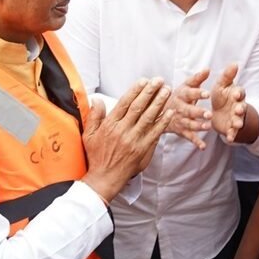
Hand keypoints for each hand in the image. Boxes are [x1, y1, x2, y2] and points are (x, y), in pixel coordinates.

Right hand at [81, 78, 172, 200]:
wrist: (105, 177)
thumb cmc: (96, 156)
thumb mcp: (88, 135)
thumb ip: (94, 116)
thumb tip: (96, 99)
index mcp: (109, 125)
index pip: (124, 103)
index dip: (135, 90)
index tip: (143, 81)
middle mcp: (122, 131)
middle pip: (138, 107)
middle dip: (150, 92)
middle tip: (159, 80)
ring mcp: (134, 140)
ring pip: (148, 118)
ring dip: (159, 103)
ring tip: (167, 91)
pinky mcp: (143, 149)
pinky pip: (155, 133)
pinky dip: (163, 122)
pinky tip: (169, 113)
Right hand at [166, 69, 212, 148]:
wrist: (159, 111)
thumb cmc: (178, 96)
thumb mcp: (186, 85)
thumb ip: (198, 78)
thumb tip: (208, 68)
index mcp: (181, 95)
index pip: (190, 93)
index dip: (198, 93)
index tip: (207, 94)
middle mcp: (179, 108)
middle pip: (189, 111)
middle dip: (198, 112)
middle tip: (209, 114)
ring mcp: (180, 120)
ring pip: (189, 124)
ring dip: (198, 126)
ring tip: (208, 127)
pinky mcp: (181, 130)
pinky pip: (189, 137)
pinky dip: (195, 142)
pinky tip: (203, 147)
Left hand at [208, 64, 247, 143]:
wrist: (217, 111)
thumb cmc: (221, 95)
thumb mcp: (221, 85)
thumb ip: (227, 76)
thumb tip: (234, 63)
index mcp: (236, 95)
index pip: (240, 93)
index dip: (238, 93)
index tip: (235, 94)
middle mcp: (238, 106)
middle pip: (242, 108)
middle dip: (240, 109)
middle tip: (238, 110)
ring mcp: (236, 118)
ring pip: (239, 120)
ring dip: (238, 123)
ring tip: (236, 125)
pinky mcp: (230, 128)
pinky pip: (232, 132)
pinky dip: (232, 135)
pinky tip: (229, 138)